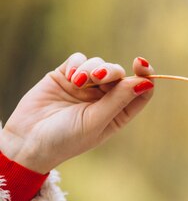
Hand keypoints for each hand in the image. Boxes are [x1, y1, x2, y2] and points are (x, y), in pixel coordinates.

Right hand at [0, 53, 154, 172]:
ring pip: (99, 64)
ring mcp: (86, 86)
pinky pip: (79, 60)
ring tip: (79, 82)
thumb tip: (146, 82)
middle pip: (120, 74)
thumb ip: (119, 100)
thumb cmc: (66, 139)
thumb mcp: (96, 121)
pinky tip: (71, 76)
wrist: (28, 141)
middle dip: (111, 71)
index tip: (140, 64)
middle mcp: (105, 98)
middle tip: (98, 76)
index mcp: (119, 113)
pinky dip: (77, 64)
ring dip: (92, 68)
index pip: (141, 90)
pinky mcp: (65, 76)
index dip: (145, 75)